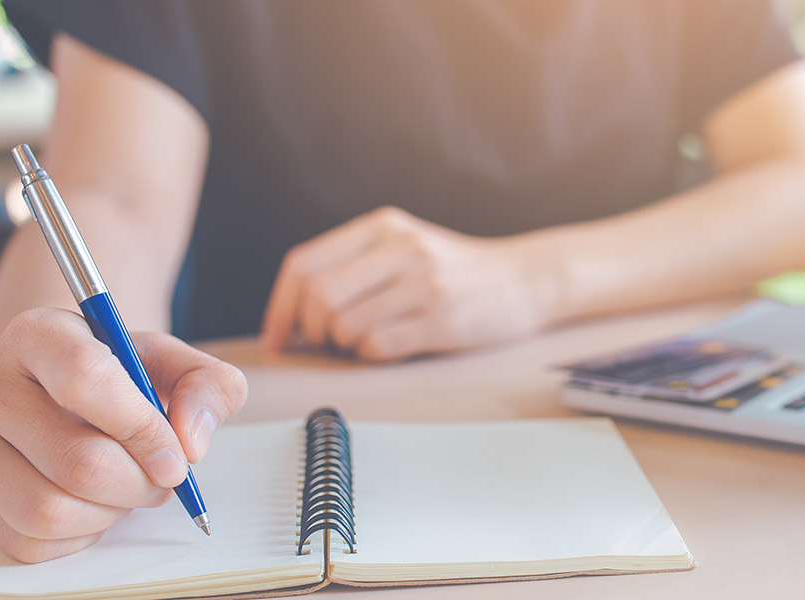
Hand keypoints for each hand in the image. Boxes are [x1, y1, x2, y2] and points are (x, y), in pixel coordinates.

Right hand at [0, 308, 246, 562]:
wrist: (57, 385)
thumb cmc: (119, 373)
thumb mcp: (172, 361)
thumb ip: (207, 387)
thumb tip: (191, 444)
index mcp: (36, 334)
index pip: (86, 378)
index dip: (143, 430)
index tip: (177, 458)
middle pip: (76, 462)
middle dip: (138, 483)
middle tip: (160, 476)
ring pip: (48, 511)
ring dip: (108, 513)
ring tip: (125, 487)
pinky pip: (29, 541)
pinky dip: (78, 534)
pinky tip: (91, 503)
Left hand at [260, 206, 556, 360]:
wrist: (525, 280)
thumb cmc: (457, 271)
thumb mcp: (404, 246)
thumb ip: (356, 263)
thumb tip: (293, 309)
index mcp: (382, 226)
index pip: (304, 263)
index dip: (280, 306)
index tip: (280, 335)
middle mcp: (401, 248)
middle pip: (319, 295)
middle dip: (313, 330)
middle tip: (327, 342)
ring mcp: (423, 283)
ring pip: (345, 325)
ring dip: (345, 345)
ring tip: (366, 341)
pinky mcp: (442, 319)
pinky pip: (379, 346)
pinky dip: (372, 355)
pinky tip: (390, 346)